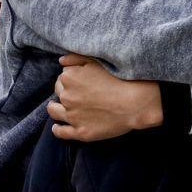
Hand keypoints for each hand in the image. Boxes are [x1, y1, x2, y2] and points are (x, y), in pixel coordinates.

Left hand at [47, 54, 163, 141]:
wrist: (138, 102)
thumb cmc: (122, 79)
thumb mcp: (98, 61)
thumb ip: (76, 58)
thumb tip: (61, 62)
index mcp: (69, 77)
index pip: (64, 76)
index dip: (73, 78)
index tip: (83, 80)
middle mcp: (67, 96)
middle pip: (59, 91)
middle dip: (66, 91)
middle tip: (81, 92)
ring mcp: (73, 116)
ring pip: (54, 111)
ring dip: (55, 107)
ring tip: (60, 107)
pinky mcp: (81, 131)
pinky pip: (62, 132)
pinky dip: (57, 129)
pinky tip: (57, 127)